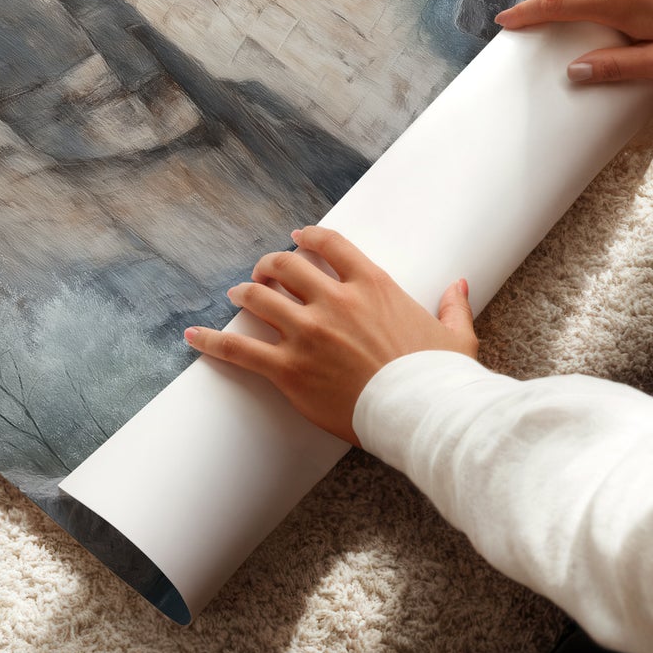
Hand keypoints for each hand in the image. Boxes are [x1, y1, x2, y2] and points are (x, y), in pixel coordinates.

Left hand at [183, 226, 476, 445]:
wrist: (423, 414)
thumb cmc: (440, 378)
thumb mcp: (455, 336)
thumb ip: (453, 306)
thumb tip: (459, 285)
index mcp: (372, 285)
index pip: (329, 244)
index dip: (308, 238)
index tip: (297, 239)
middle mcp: (335, 301)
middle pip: (286, 266)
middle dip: (270, 265)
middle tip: (263, 273)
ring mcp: (308, 333)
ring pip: (259, 298)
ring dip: (244, 293)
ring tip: (236, 295)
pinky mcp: (289, 369)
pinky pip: (240, 349)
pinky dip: (213, 341)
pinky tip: (193, 336)